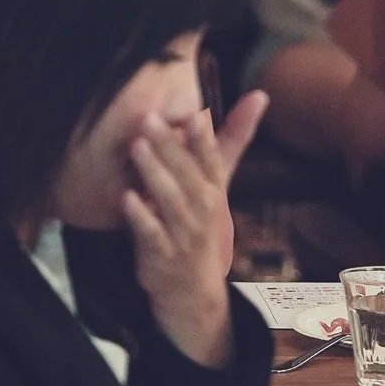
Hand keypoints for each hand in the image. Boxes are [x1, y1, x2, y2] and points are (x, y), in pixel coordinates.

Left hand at [120, 93, 265, 368]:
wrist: (194, 290)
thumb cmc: (201, 224)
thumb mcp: (217, 182)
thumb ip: (232, 137)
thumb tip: (259, 95)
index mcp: (214, 189)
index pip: (213, 160)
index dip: (205, 138)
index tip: (196, 113)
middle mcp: (203, 211)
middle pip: (188, 176)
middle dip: (170, 147)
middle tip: (149, 119)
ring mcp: (183, 235)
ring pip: (170, 201)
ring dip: (154, 174)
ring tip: (137, 147)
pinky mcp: (161, 256)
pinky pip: (151, 234)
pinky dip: (140, 217)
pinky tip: (125, 197)